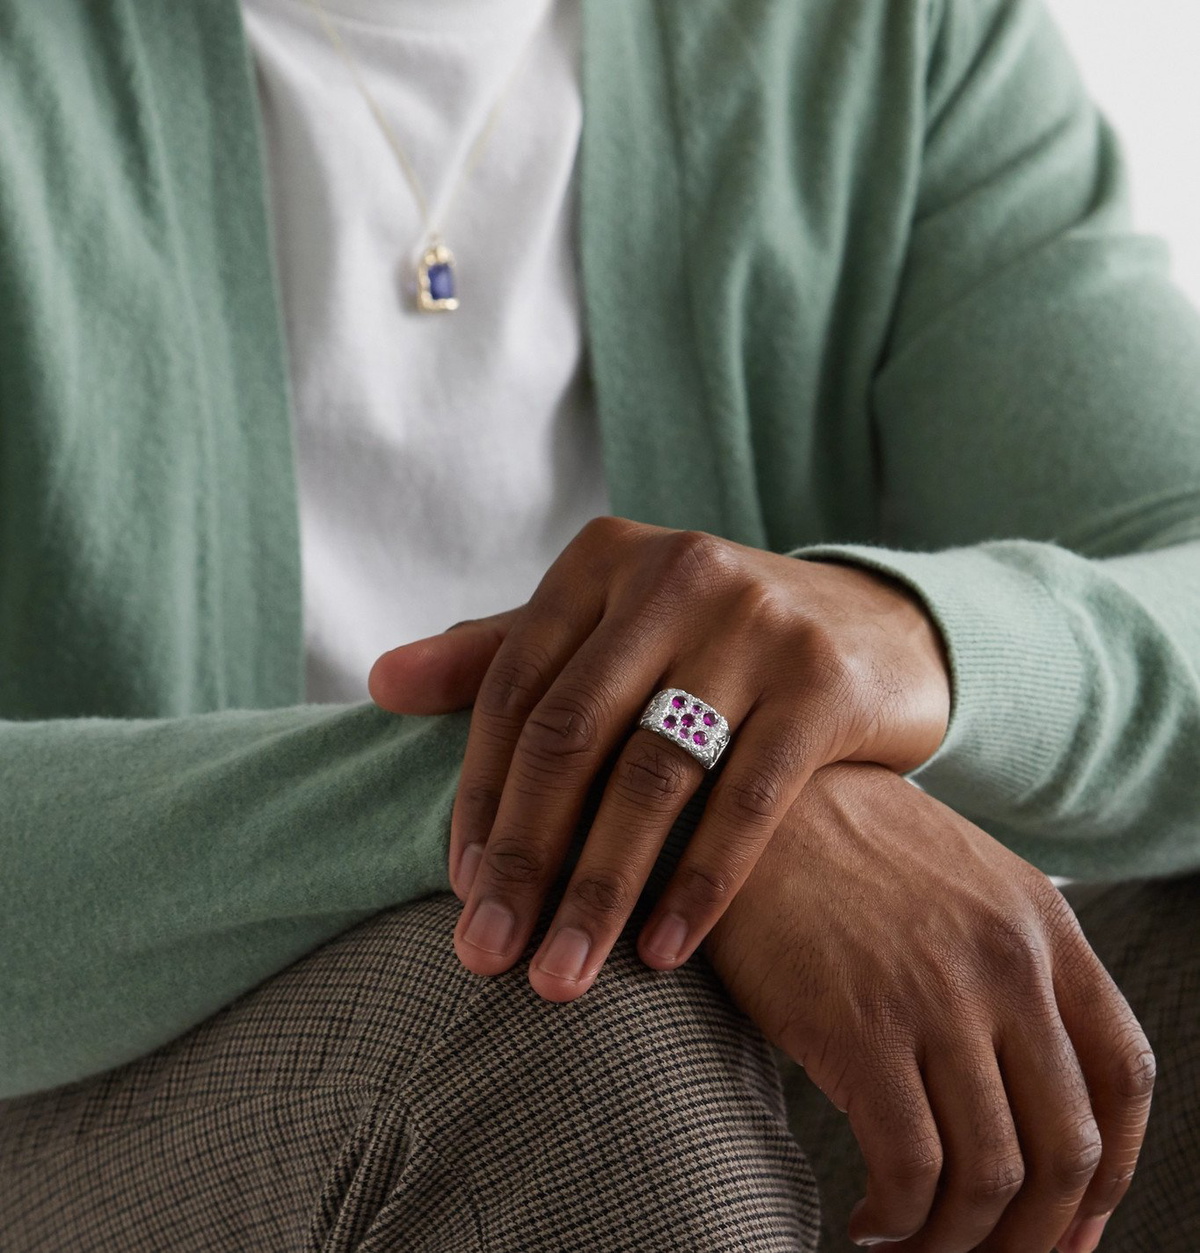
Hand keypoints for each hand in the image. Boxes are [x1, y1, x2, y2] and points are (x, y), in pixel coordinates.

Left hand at [368, 516, 949, 1001]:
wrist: (878, 628)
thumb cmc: (713, 640)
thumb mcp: (611, 628)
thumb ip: (502, 652)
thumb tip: (382, 683)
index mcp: (603, 561)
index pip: (514, 690)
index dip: (478, 796)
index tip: (460, 893)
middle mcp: (675, 575)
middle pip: (573, 735)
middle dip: (524, 857)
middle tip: (486, 954)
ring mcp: (755, 624)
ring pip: (653, 775)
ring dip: (600, 889)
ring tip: (563, 975)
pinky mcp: (823, 682)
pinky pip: (748, 799)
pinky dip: (700, 883)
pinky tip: (661, 950)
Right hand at [703, 763, 1154, 1252]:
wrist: (744, 797)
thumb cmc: (836, 840)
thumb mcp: (951, 873)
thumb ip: (1002, 954)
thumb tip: (1017, 1075)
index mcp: (1042, 921)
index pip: (1125, 1074)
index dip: (1111, 1172)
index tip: (1073, 1223)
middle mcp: (1009, 962)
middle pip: (1068, 1147)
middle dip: (1038, 1233)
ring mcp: (939, 996)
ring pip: (992, 1176)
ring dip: (961, 1243)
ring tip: (916, 1249)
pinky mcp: (861, 1026)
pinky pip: (911, 1169)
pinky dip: (898, 1221)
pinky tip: (868, 1221)